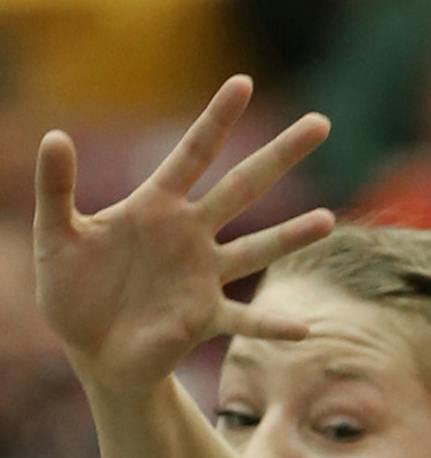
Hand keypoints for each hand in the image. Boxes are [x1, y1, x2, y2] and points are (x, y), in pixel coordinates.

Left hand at [34, 75, 333, 395]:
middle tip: (320, 124)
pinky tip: (303, 329)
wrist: (91, 350)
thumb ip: (56, 189)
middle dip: (280, 156)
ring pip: (257, 249)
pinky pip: (245, 321)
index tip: (244, 84)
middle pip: (242, 187)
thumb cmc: (72, 290)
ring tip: (328, 220)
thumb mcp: (56, 235)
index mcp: (157, 206)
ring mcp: (203, 276)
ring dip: (291, 236)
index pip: (193, 152)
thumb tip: (54, 137)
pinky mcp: (204, 319)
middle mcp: (190, 235)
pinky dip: (272, 326)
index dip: (217, 119)